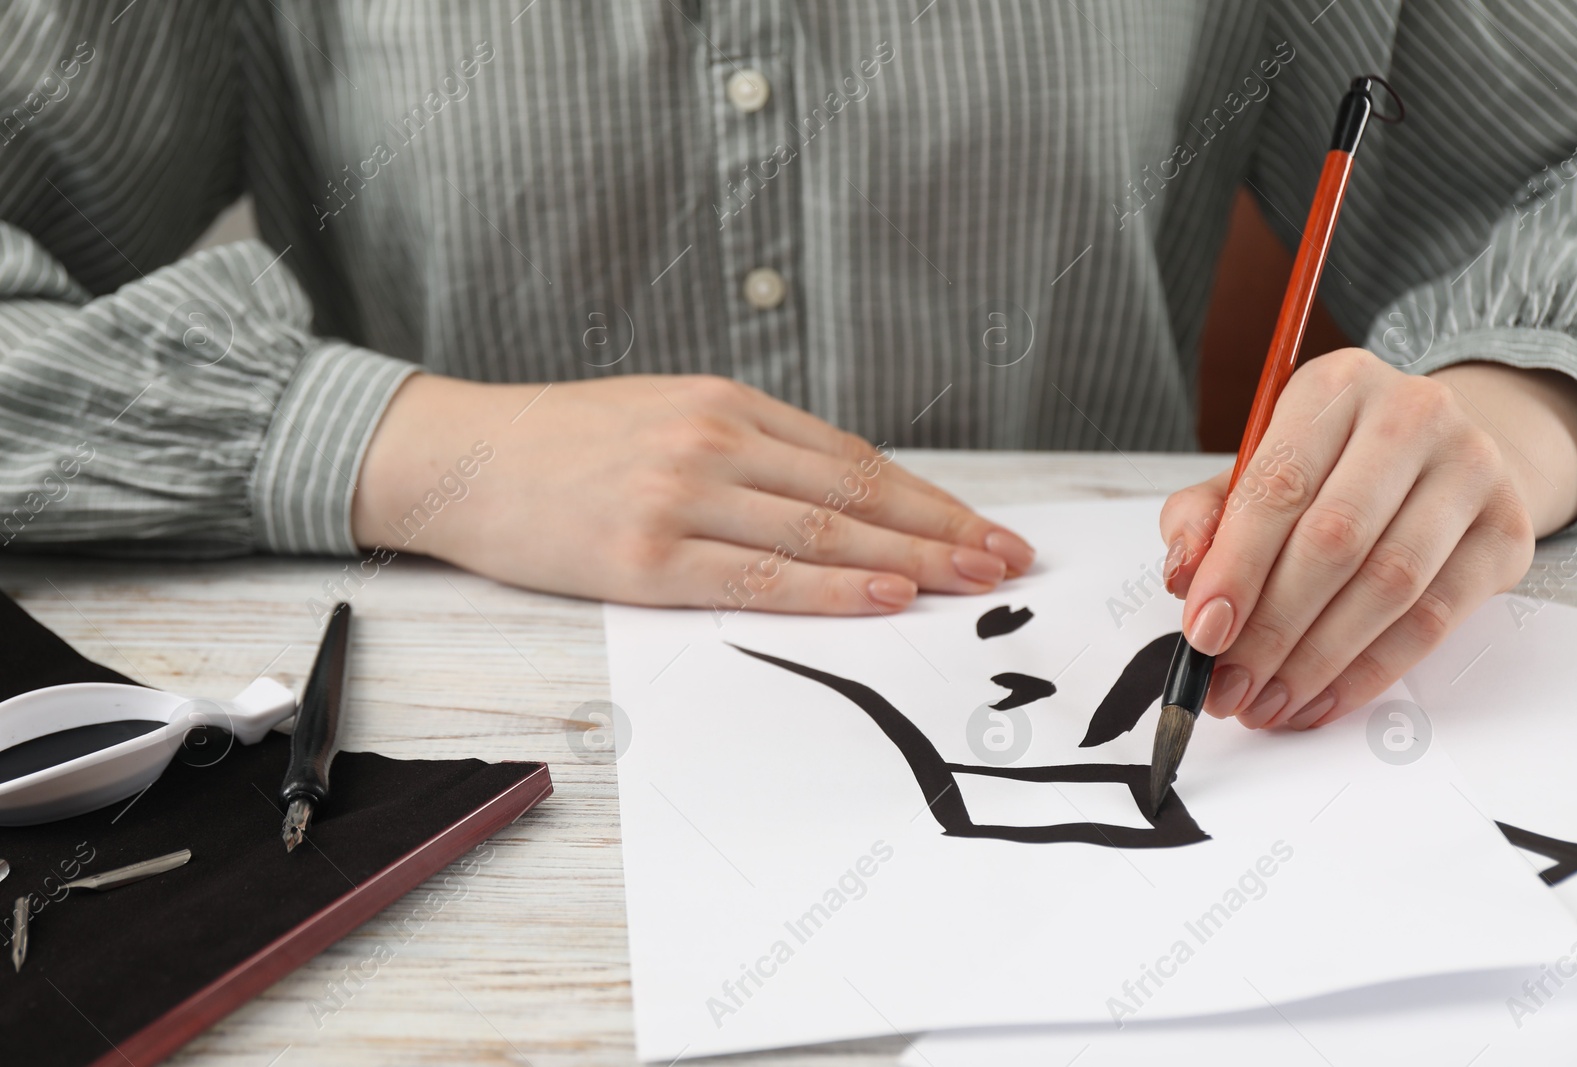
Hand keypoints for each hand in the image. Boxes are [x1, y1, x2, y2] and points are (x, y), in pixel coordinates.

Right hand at [352, 374, 1033, 612]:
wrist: (460, 457)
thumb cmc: (565, 446)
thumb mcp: (665, 418)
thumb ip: (747, 450)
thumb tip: (838, 503)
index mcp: (726, 403)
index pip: (854, 459)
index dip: (929, 499)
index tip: (983, 527)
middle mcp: (714, 440)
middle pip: (856, 492)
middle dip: (944, 531)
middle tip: (1010, 560)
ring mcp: (681, 495)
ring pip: (822, 532)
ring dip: (910, 561)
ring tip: (975, 584)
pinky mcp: (645, 553)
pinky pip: (759, 576)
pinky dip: (831, 588)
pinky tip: (886, 596)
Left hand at [1159, 348, 1576, 730]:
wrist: (1442, 454)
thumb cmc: (1331, 467)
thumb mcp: (1257, 469)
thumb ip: (1205, 518)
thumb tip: (1182, 577)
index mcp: (1336, 387)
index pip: (1277, 485)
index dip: (1235, 569)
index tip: (1202, 635)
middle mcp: (1413, 415)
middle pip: (1334, 541)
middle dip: (1271, 629)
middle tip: (1230, 685)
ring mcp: (1472, 471)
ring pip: (1388, 586)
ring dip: (1316, 660)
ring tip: (1266, 702)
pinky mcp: (1507, 532)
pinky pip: (1434, 620)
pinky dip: (1369, 672)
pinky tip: (1320, 700)